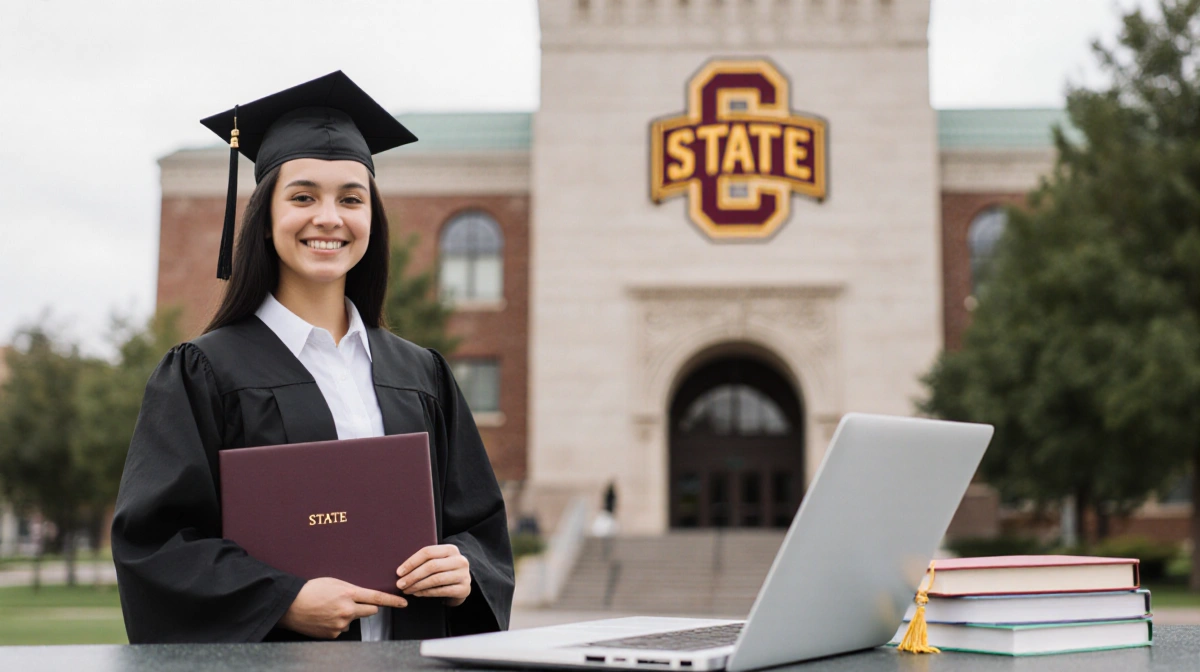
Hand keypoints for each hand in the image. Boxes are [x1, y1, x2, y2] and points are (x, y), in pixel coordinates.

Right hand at [278, 577, 407, 638]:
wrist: (290, 606)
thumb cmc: (310, 590)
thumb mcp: (333, 582)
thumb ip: (351, 589)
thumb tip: (364, 596)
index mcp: (348, 593)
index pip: (376, 598)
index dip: (392, 601)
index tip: (404, 603)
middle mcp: (347, 610)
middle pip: (371, 611)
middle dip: (368, 607)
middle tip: (353, 603)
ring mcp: (340, 624)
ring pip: (355, 620)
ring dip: (349, 616)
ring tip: (330, 609)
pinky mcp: (333, 635)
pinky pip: (342, 629)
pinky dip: (337, 624)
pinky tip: (325, 618)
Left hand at [396, 544, 471, 606]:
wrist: (462, 585)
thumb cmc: (444, 571)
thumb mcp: (438, 561)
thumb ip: (426, 560)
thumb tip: (402, 569)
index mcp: (451, 549)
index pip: (428, 552)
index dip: (411, 562)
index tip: (399, 572)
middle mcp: (460, 560)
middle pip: (431, 566)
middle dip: (413, 576)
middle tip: (400, 584)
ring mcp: (463, 575)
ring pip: (436, 579)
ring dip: (418, 586)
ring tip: (407, 590)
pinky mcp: (464, 589)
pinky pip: (441, 591)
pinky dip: (426, 593)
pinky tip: (417, 594)